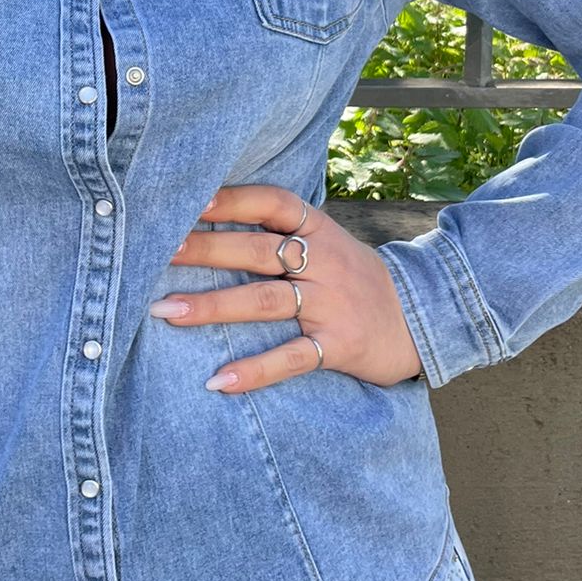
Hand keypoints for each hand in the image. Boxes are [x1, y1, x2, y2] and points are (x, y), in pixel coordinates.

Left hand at [152, 182, 424, 392]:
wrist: (424, 318)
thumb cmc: (355, 279)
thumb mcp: (328, 243)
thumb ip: (282, 233)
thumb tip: (207, 219)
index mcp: (319, 229)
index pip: (272, 203)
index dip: (232, 200)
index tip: (189, 200)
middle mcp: (323, 261)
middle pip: (257, 252)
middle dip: (206, 250)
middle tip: (158, 251)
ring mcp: (331, 304)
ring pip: (264, 302)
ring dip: (212, 306)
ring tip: (165, 311)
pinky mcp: (338, 345)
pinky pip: (291, 358)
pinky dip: (255, 370)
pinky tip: (219, 380)